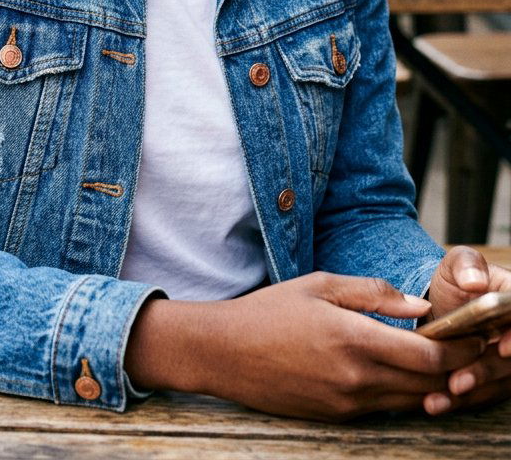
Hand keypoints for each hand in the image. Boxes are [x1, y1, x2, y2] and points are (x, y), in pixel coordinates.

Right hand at [126, 271, 483, 420]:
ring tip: (445, 362)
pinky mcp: (337, 418)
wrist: (225, 353)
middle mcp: (356, 378)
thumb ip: (373, 292)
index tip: (475, 333)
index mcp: (354, 338)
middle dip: (456, 369)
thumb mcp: (320, 284)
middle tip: (471, 348)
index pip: (428, 355)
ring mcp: (347, 403)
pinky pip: (384, 408)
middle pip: (428, 384)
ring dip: (433, 385)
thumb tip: (419, 303)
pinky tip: (405, 374)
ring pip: (410, 401)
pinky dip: (403, 393)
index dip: (460, 348)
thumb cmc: (270, 310)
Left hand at [423, 246, 510, 414]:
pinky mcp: (490, 383)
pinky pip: (479, 396)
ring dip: (471, 393)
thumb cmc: (455, 283)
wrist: (437, 308)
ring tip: (442, 395)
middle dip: (487, 372)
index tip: (503, 348)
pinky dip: (457, 402)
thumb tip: (475, 281)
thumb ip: (466, 265)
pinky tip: (435, 403)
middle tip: (459, 381)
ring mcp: (507, 364)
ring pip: (496, 384)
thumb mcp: (457, 264)